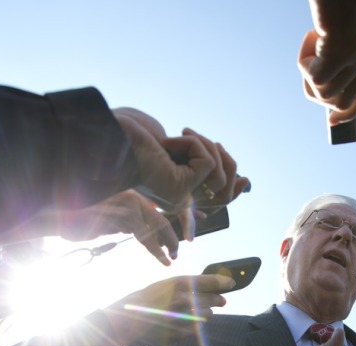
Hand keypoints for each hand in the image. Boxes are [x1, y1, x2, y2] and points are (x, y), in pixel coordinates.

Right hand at [46, 190, 187, 264]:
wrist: (57, 217)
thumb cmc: (80, 221)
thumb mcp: (108, 222)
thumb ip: (125, 224)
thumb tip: (138, 232)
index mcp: (129, 197)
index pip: (155, 213)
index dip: (168, 228)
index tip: (176, 242)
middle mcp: (131, 197)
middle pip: (159, 219)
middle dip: (171, 239)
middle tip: (176, 254)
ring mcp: (127, 204)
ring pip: (154, 228)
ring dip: (164, 247)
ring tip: (169, 260)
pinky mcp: (122, 214)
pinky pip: (143, 234)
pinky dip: (154, 249)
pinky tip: (160, 258)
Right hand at [102, 274, 234, 345]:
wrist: (121, 324)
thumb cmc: (138, 303)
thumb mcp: (160, 287)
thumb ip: (181, 287)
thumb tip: (201, 289)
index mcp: (178, 283)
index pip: (209, 280)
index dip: (223, 282)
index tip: (231, 283)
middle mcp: (184, 298)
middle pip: (213, 299)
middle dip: (219, 300)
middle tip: (222, 301)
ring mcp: (184, 317)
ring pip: (207, 315)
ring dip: (206, 314)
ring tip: (199, 313)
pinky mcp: (181, 333)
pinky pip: (198, 329)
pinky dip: (196, 326)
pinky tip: (188, 323)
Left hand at [113, 110, 248, 213]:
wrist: (108, 136)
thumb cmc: (132, 135)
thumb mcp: (171, 146)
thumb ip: (196, 157)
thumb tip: (223, 161)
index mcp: (175, 193)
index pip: (216, 200)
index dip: (234, 189)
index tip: (247, 181)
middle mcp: (178, 200)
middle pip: (226, 191)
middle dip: (226, 161)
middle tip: (201, 137)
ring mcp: (181, 197)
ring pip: (222, 173)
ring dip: (204, 145)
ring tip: (180, 135)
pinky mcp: (182, 188)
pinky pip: (208, 161)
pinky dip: (193, 143)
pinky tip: (171, 141)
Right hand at [298, 0, 355, 123]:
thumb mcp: (350, 20)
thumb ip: (344, 45)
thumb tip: (322, 83)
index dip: (350, 113)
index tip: (332, 121)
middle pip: (342, 101)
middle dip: (317, 90)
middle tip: (307, 62)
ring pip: (327, 94)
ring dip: (309, 74)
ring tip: (311, 43)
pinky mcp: (342, 51)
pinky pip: (317, 79)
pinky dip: (304, 63)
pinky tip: (310, 37)